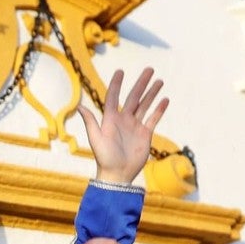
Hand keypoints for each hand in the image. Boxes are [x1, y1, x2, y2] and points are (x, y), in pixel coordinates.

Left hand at [78, 68, 167, 183]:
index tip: (121, 71)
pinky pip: (153, 119)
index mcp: (110, 118)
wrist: (117, 174)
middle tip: (149, 69)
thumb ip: (90, 122)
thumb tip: (80, 106)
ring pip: (144, 105)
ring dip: (152, 93)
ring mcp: (135, 126)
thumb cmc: (104, 157)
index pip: (114, 97)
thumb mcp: (96, 138)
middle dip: (141, 84)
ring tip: (159, 81)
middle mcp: (123, 119)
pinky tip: (164, 99)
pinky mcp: (145, 134)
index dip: (117, 84)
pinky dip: (159, 109)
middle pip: (133, 97)